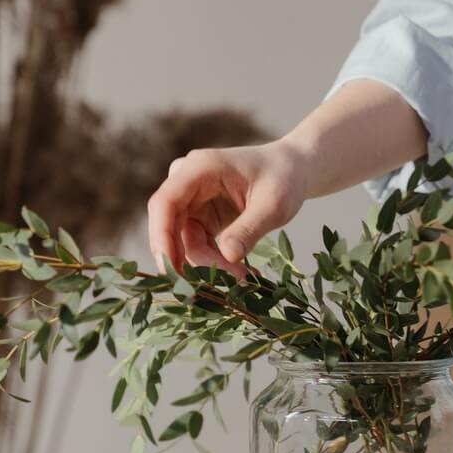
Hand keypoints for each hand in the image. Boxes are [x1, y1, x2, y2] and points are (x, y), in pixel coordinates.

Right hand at [146, 140, 311, 277]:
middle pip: (168, 226)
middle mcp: (187, 182)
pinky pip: (195, 245)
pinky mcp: (199, 217)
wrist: (291, 170)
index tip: (171, 268)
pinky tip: (240, 272)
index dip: (161, 236)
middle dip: (188, 260)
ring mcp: (191, 200)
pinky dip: (213, 263)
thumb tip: (228, 256)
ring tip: (242, 278)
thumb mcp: (273, 204)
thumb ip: (249, 229)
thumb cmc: (283, 178)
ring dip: (207, 266)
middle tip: (219, 285)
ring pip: (183, 242)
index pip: (165, 203)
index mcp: (200, 168)